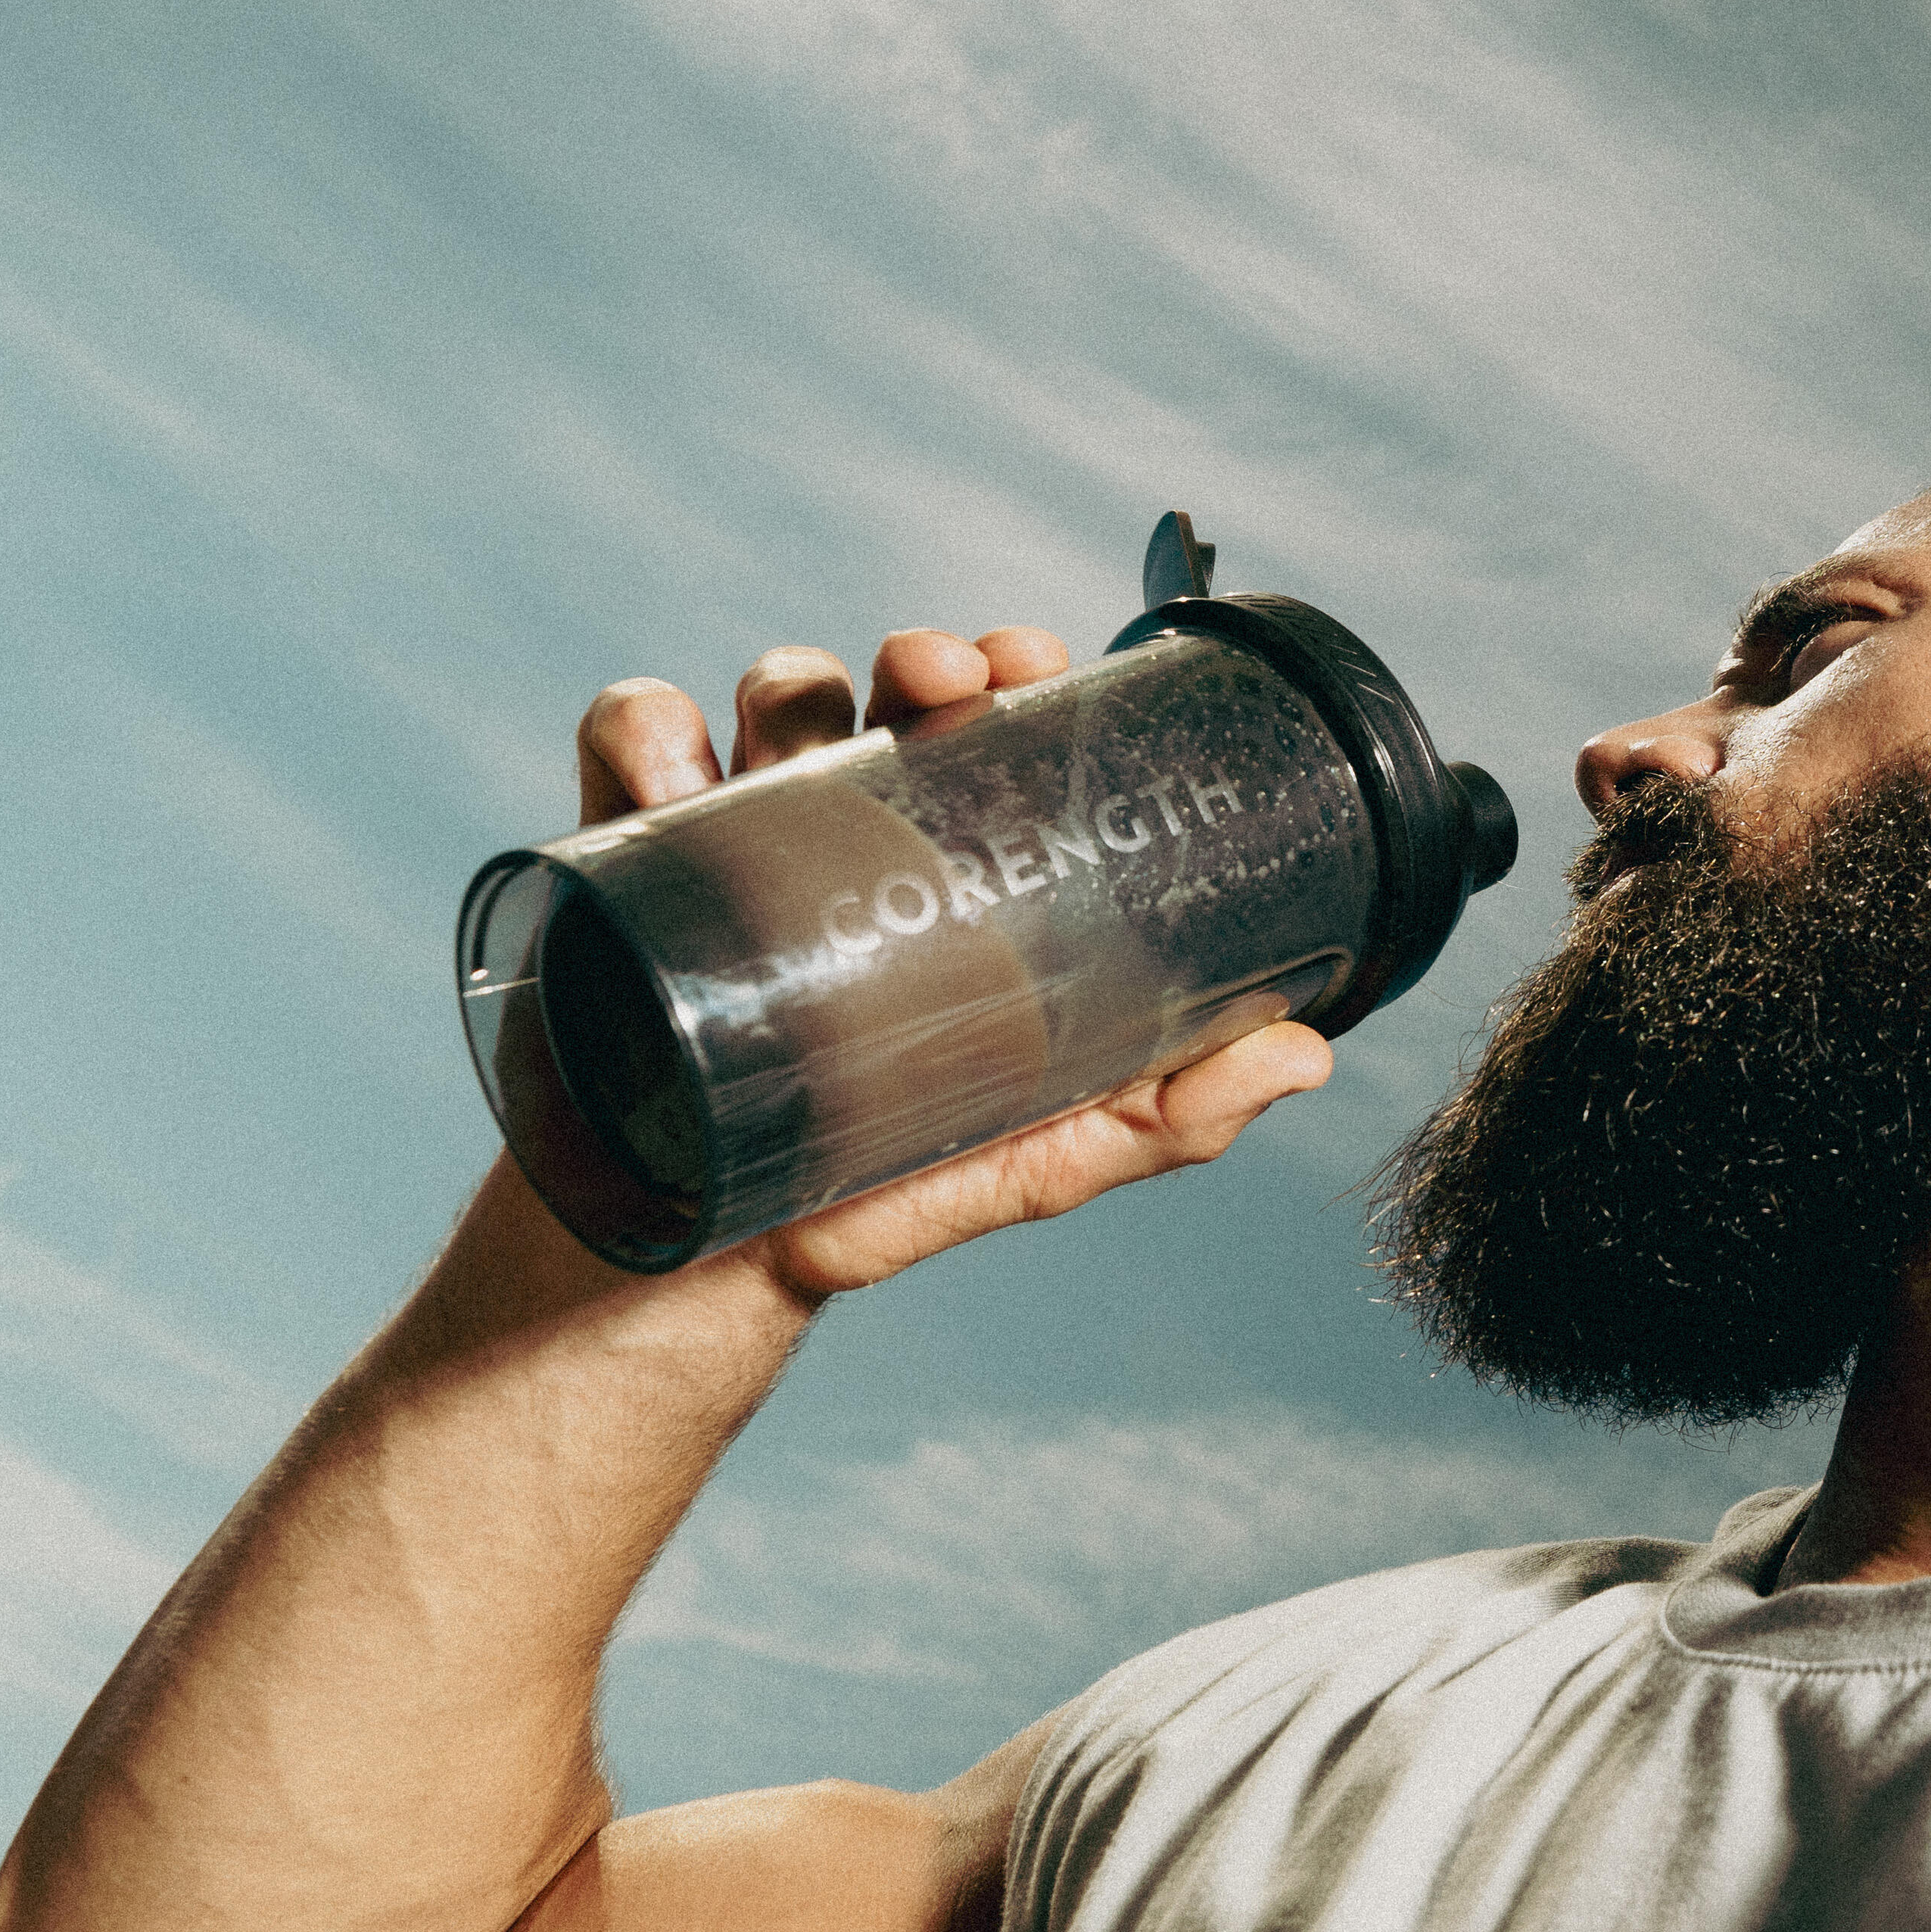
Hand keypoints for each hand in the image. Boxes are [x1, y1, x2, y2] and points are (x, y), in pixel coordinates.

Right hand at [569, 625, 1332, 1300]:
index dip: (1013, 672)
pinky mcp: (628, 869)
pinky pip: (622, 749)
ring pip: (763, 697)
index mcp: (947, 871)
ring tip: (795, 737)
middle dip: (918, 655)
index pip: (991, 731)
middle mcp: (848, 835)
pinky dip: (640, 730)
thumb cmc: (874, 1197)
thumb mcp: (1033, 1160)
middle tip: (942, 683)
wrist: (699, 1276)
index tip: (1034, 668)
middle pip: (883, 687)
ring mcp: (736, 844)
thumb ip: (1163, 1116)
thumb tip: (1307, 1058)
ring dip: (783, 680)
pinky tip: (668, 774)